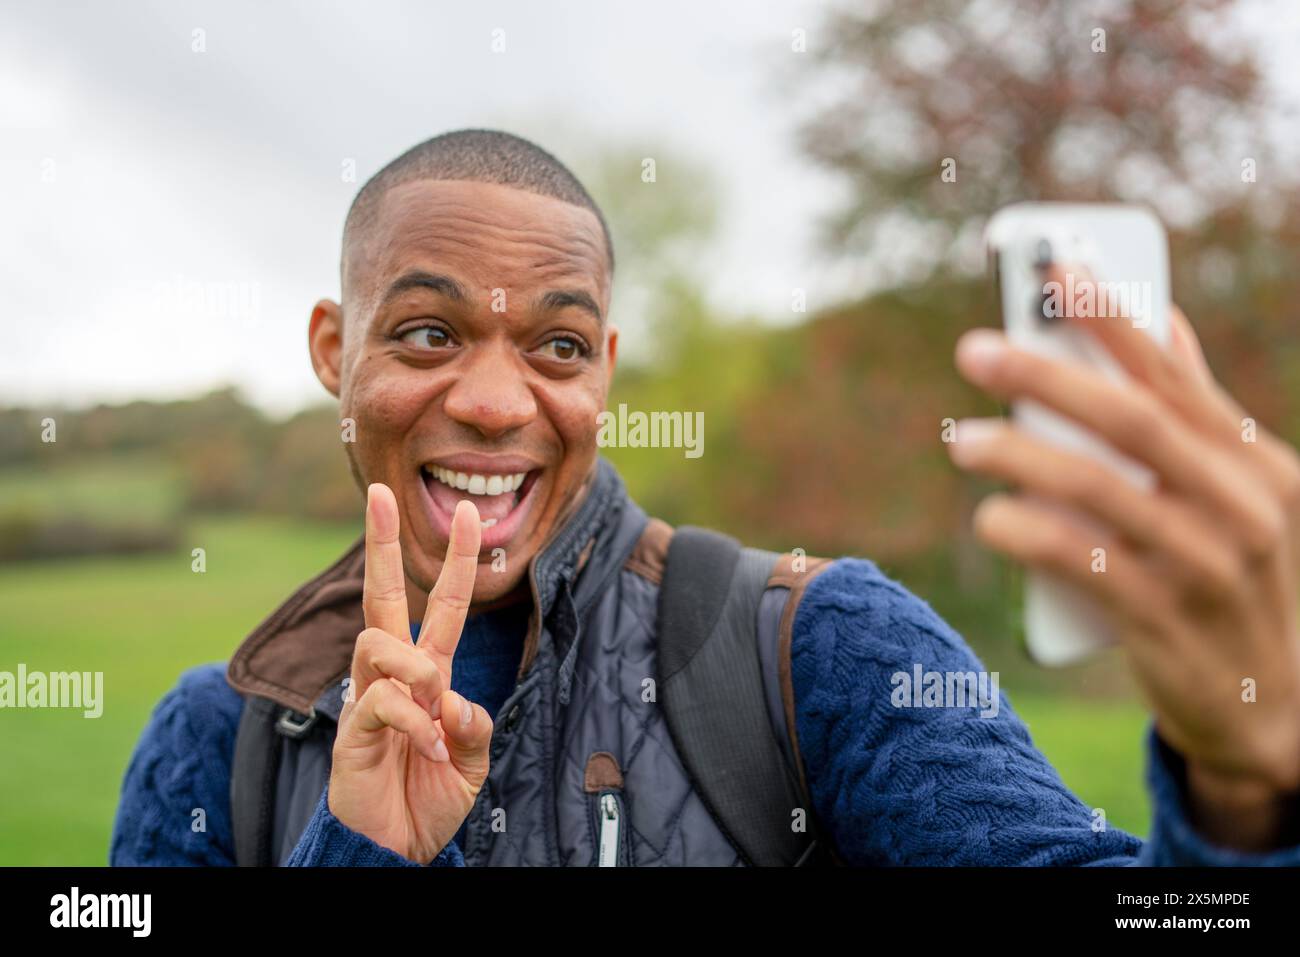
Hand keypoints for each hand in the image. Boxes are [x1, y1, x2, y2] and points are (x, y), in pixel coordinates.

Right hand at [327, 483, 493, 862]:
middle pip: (384, 596)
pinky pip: (378, 701)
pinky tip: (426, 746)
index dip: (460, 562)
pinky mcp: (351, 731)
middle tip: (379, 491)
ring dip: (415, 670)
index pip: (445, 606)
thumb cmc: (429, 798)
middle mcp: (394, 676)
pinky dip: (410, 721)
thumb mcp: (471, 759)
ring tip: (432, 712)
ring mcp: (368, 698)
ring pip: (377, 643)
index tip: (474, 515)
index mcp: (430, 674)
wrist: (396, 848)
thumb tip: (450, 699)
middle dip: (382, 543)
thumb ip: (472, 724)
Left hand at [948, 266, 1299, 849]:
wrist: (1276, 709)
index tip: (1055, 271)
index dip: (1113, 319)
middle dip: (1048, 377)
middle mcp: (1240, 506)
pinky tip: (992, 518)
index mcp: (1256, 462)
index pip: (1175, 376)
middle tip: (975, 351)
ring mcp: (1206, 566)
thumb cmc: (1240, 580)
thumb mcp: (1242, 496)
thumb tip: (1165, 323)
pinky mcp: (1165, 622)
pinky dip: (1031, 534)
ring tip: (961, 439)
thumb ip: (1198, 416)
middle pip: (1131, 422)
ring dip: (1020, 456)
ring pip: (1099, 491)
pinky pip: (1085, 565)